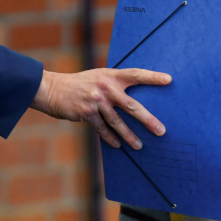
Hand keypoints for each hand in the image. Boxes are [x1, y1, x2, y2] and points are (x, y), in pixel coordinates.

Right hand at [30, 68, 170, 149]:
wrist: (51, 88)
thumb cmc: (81, 85)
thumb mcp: (99, 77)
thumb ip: (115, 85)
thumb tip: (136, 103)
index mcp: (111, 75)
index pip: (136, 74)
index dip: (153, 77)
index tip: (169, 80)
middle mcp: (105, 86)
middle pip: (132, 105)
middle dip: (147, 120)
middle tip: (161, 131)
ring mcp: (96, 100)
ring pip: (117, 121)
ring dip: (129, 136)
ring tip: (139, 146)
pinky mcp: (86, 112)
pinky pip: (102, 128)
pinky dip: (110, 138)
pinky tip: (118, 145)